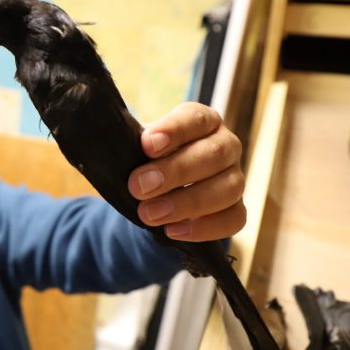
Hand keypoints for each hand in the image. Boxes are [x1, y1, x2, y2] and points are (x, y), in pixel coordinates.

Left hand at [127, 102, 245, 241]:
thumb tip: (113, 144)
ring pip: (227, 188)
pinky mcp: (236, 209)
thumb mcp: (135, 148)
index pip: (196, 118)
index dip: (174, 130)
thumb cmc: (144, 162)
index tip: (146, 145)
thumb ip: (130, 145)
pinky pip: (232, 220)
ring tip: (149, 214)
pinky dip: (203, 227)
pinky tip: (172, 231)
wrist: (151, 194)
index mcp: (202, 122)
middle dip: (175, 171)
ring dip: (186, 203)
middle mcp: (225, 146)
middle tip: (138, 187)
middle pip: (214, 154)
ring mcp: (235, 178)